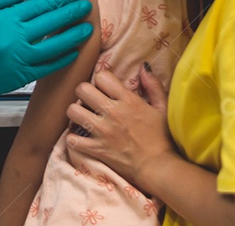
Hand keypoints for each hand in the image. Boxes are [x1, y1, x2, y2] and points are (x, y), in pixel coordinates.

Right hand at [0, 0, 92, 110]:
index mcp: (4, 19)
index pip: (40, 6)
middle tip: (87, 7)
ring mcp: (17, 60)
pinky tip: (71, 53)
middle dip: (72, 14)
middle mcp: (14, 39)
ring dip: (73, 37)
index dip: (59, 0)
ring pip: (54, 47)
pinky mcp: (17, 77)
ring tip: (87, 29)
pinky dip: (61, 60)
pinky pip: (46, 68)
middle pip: (52, 24)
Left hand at [65, 66, 178, 191]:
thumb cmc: (162, 138)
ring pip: (73, 111)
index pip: (102, 76)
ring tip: (83, 117)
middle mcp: (112, 112)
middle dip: (84, 92)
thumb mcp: (162, 108)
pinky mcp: (96, 149)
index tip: (104, 88)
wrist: (158, 167)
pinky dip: (73, 139)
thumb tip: (143, 66)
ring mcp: (102, 131)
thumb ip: (153, 85)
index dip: (101, 80)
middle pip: (82, 89)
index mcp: (128, 100)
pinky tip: (80, 138)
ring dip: (76, 113)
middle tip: (90, 101)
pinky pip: (72, 139)